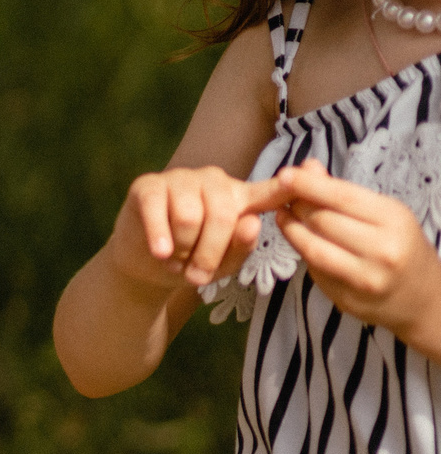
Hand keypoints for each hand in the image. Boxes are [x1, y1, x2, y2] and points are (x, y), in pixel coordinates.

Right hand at [110, 166, 294, 290]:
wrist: (143, 266)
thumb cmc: (191, 261)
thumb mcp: (223, 264)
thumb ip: (242, 247)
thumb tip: (250, 222)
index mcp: (239, 198)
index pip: (272, 190)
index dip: (291, 185)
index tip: (310, 175)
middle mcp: (213, 181)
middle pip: (223, 215)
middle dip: (209, 254)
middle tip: (197, 278)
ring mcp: (180, 179)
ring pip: (190, 217)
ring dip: (182, 249)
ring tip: (175, 260)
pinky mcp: (147, 185)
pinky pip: (158, 211)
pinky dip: (160, 237)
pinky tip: (160, 252)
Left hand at [274, 160, 440, 349]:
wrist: (423, 297)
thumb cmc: (401, 246)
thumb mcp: (384, 212)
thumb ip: (343, 192)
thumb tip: (307, 167)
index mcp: (394, 220)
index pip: (342, 197)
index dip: (308, 185)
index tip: (285, 175)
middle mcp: (383, 251)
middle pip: (322, 221)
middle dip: (297, 206)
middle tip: (284, 197)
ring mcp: (366, 279)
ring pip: (312, 248)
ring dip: (291, 229)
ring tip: (283, 216)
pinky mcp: (348, 299)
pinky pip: (314, 270)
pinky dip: (301, 252)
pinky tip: (298, 240)